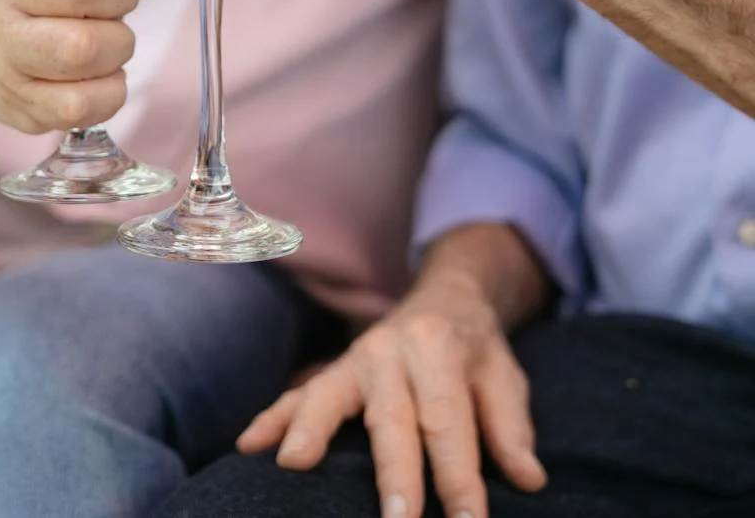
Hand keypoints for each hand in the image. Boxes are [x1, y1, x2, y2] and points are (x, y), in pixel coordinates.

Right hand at [238, 267, 545, 517]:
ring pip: (330, 396)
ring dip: (312, 431)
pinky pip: (299, 394)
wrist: (444, 298)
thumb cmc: (475, 352)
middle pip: (392, 418)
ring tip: (294, 465)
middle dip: (393, 471)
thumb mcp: (503, 377)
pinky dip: (273, 418)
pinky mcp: (332, 371)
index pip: (450, 422)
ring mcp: (355, 359)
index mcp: (440, 348)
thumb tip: (529, 479)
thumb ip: (511, 427)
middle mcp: (392, 349)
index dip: (459, 477)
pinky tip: (249, 446)